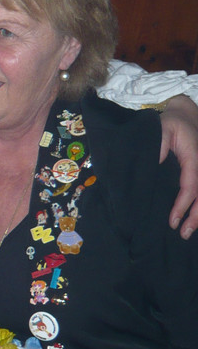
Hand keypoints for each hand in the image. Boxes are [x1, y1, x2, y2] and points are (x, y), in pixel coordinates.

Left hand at [160, 95, 197, 238]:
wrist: (184, 115)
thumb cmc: (170, 123)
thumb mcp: (161, 129)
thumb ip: (158, 147)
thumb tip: (155, 165)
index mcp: (194, 159)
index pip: (191, 186)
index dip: (182, 205)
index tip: (172, 221)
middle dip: (195, 217)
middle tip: (182, 234)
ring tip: (187, 232)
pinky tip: (193, 219)